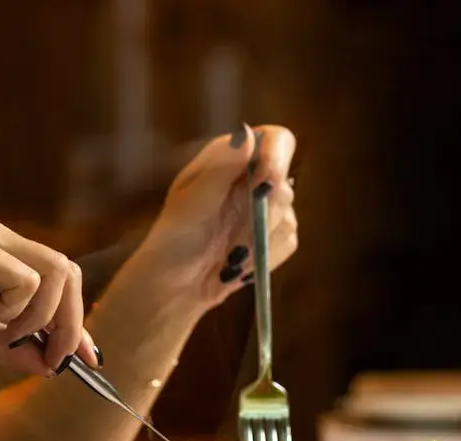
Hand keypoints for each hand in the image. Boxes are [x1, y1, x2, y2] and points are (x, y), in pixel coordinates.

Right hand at [0, 217, 99, 375]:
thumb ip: (10, 346)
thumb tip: (49, 366)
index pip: (59, 278)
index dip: (78, 320)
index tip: (89, 358)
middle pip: (68, 272)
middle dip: (71, 322)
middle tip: (56, 359)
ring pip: (55, 273)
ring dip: (41, 316)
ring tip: (3, 332)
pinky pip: (26, 281)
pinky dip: (13, 308)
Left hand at [137, 124, 298, 308]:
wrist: (174, 285)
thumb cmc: (172, 240)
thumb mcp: (190, 203)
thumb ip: (220, 170)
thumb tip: (247, 134)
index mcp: (231, 159)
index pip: (275, 140)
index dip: (277, 158)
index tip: (264, 184)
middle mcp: (254, 179)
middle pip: (285, 184)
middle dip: (261, 214)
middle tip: (232, 236)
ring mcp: (267, 209)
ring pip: (288, 217)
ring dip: (258, 241)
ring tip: (228, 253)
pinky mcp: (275, 238)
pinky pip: (288, 242)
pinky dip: (264, 256)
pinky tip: (239, 264)